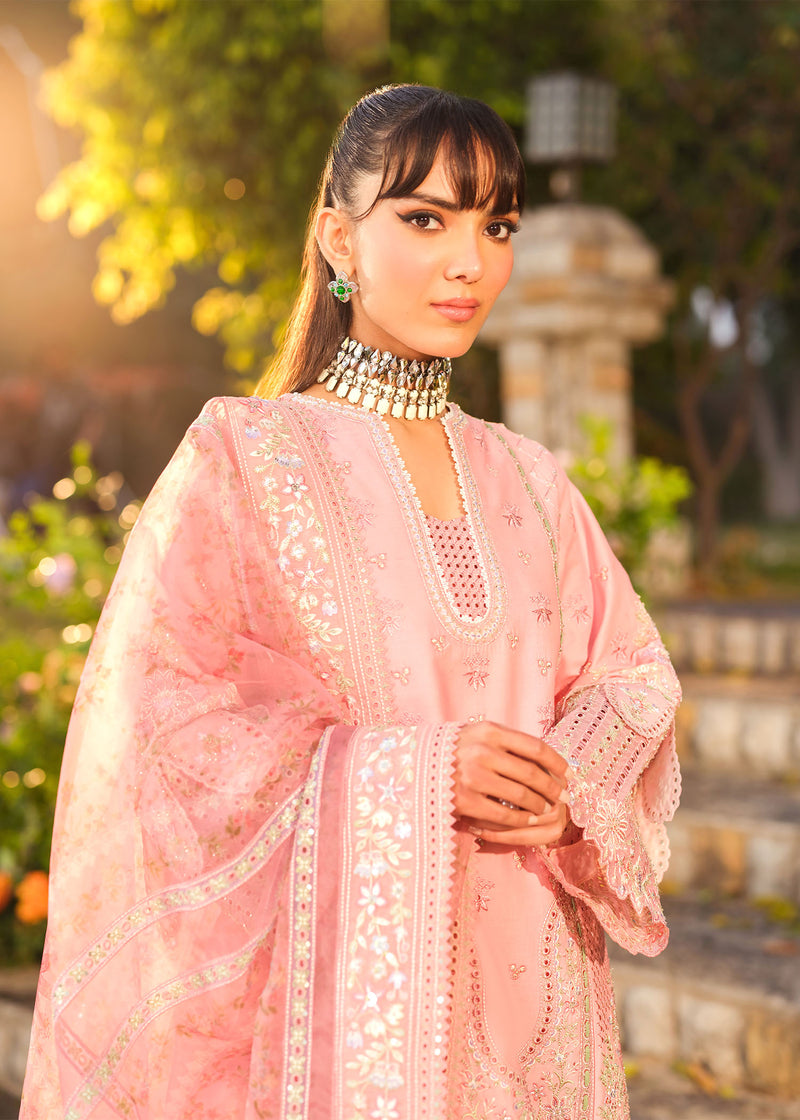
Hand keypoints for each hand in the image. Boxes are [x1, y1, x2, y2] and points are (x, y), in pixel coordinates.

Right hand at [453, 721, 572, 847]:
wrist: (412, 768)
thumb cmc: (451, 751)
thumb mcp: (475, 735)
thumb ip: (505, 742)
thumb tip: (546, 758)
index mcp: (488, 731)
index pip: (535, 747)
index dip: (557, 762)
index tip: (569, 774)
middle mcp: (482, 751)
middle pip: (532, 773)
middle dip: (552, 788)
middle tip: (563, 797)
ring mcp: (473, 777)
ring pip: (522, 795)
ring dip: (540, 805)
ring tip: (546, 809)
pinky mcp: (466, 801)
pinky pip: (505, 814)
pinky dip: (521, 819)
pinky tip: (528, 821)